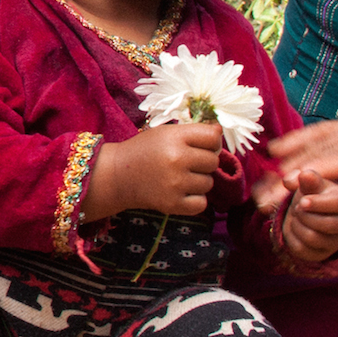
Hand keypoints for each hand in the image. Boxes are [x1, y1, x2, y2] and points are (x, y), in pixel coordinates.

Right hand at [88, 123, 224, 218]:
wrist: (117, 176)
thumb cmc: (144, 151)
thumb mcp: (165, 133)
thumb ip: (193, 132)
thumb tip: (220, 133)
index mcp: (175, 138)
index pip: (213, 137)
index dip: (211, 142)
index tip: (201, 146)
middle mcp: (177, 159)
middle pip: (213, 161)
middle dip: (203, 162)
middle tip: (186, 163)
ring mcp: (175, 183)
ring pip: (208, 183)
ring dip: (198, 182)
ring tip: (179, 178)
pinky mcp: (172, 204)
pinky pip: (202, 203)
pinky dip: (194, 200)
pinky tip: (181, 192)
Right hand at [269, 76, 337, 244]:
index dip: (316, 174)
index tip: (284, 190)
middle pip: (326, 149)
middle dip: (289, 173)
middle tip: (258, 199)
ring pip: (325, 135)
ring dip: (291, 154)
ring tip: (261, 173)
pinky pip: (335, 128)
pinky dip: (307, 138)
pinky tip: (287, 146)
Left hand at [277, 167, 337, 262]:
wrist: (311, 213)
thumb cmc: (314, 194)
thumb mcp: (312, 183)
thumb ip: (307, 179)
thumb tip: (304, 174)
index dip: (318, 203)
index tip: (302, 201)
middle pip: (327, 224)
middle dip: (305, 215)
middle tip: (297, 207)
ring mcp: (335, 241)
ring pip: (313, 238)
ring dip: (297, 225)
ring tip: (296, 216)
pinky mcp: (321, 253)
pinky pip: (303, 249)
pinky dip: (292, 237)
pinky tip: (295, 227)